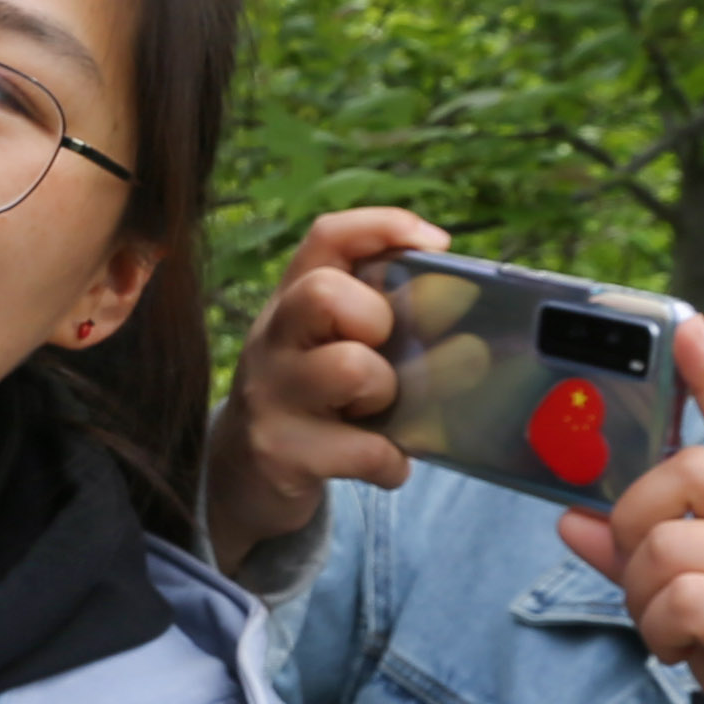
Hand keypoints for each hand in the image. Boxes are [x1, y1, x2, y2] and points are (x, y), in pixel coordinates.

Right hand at [200, 204, 448, 569]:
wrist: (242, 476)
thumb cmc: (310, 398)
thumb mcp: (325, 343)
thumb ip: (376, 316)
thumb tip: (461, 307)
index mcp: (292, 301)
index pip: (327, 238)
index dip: (384, 226)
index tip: (436, 245)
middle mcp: (273, 339)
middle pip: (324, 292)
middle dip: (375, 319)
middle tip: (382, 354)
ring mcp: (271, 395)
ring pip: (351, 368)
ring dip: (385, 394)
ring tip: (377, 414)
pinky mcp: (279, 452)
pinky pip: (364, 449)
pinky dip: (390, 461)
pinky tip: (384, 463)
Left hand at [560, 320, 703, 703]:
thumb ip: (651, 559)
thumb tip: (572, 521)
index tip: (681, 326)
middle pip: (688, 473)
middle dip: (633, 523)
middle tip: (639, 578)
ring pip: (674, 544)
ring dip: (641, 594)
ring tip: (666, 630)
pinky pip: (688, 597)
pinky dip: (659, 628)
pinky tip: (679, 653)